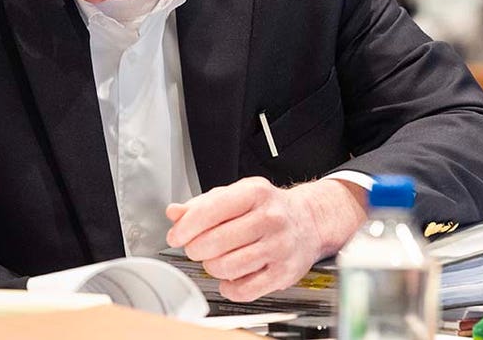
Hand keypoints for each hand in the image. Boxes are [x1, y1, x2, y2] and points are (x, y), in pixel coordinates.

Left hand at [165, 177, 365, 302]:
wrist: (309, 221)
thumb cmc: (266, 208)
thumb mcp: (234, 195)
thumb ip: (200, 204)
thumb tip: (174, 212)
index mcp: (254, 193)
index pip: (209, 212)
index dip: (185, 228)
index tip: (176, 236)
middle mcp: (270, 218)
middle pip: (215, 242)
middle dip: (196, 249)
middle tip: (196, 248)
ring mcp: (279, 247)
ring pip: (228, 267)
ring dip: (211, 267)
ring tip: (214, 260)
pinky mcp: (285, 273)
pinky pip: (245, 290)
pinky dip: (229, 288)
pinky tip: (229, 277)